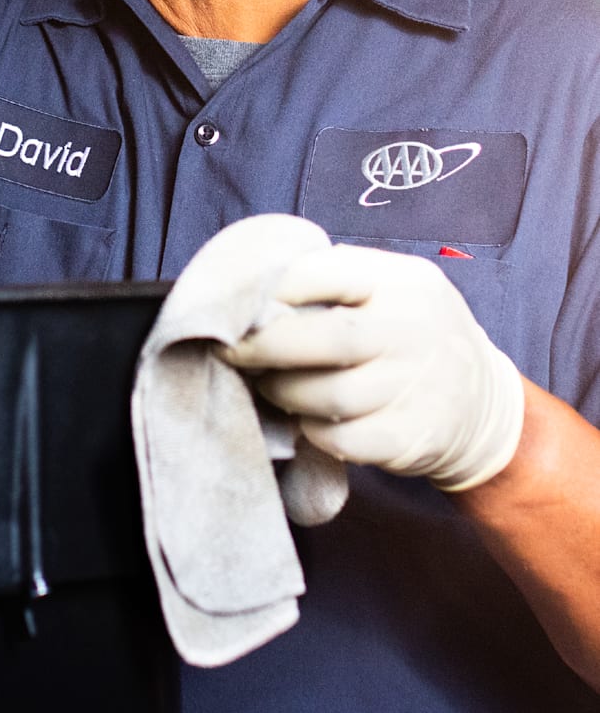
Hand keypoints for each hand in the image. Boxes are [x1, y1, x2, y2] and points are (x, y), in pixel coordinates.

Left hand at [219, 244, 524, 491]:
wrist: (482, 406)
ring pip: (328, 394)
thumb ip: (334, 281)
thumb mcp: (390, 289)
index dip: (275, 286)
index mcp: (402, 282)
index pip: (330, 272)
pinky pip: (341, 439)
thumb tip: (253, 291)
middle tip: (230, 348)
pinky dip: (310, 429)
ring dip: (281, 390)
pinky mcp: (409, 439)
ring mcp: (416, 388)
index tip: (240, 301)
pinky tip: (303, 416)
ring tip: (264, 382)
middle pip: (327, 337)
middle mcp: (414, 332)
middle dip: (264, 345)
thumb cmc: (409, 335)